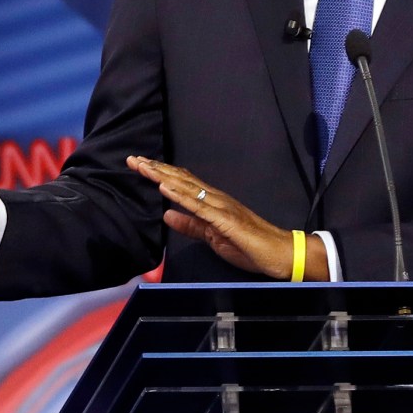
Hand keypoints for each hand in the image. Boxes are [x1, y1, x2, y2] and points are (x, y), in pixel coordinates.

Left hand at [128, 157, 324, 279]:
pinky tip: (164, 187)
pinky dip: (179, 195)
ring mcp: (221, 207)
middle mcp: (215, 198)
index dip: (160, 173)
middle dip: (155, 169)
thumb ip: (190, 225)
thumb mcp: (212, 237)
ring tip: (142, 166)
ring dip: (163, 176)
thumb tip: (166, 214)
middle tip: (132, 159)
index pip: (182, 183)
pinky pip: (199, 206)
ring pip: (187, 187)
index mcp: (212, 202)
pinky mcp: (225, 220)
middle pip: (181, 179)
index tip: (139, 166)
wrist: (279, 254)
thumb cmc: (249, 246)